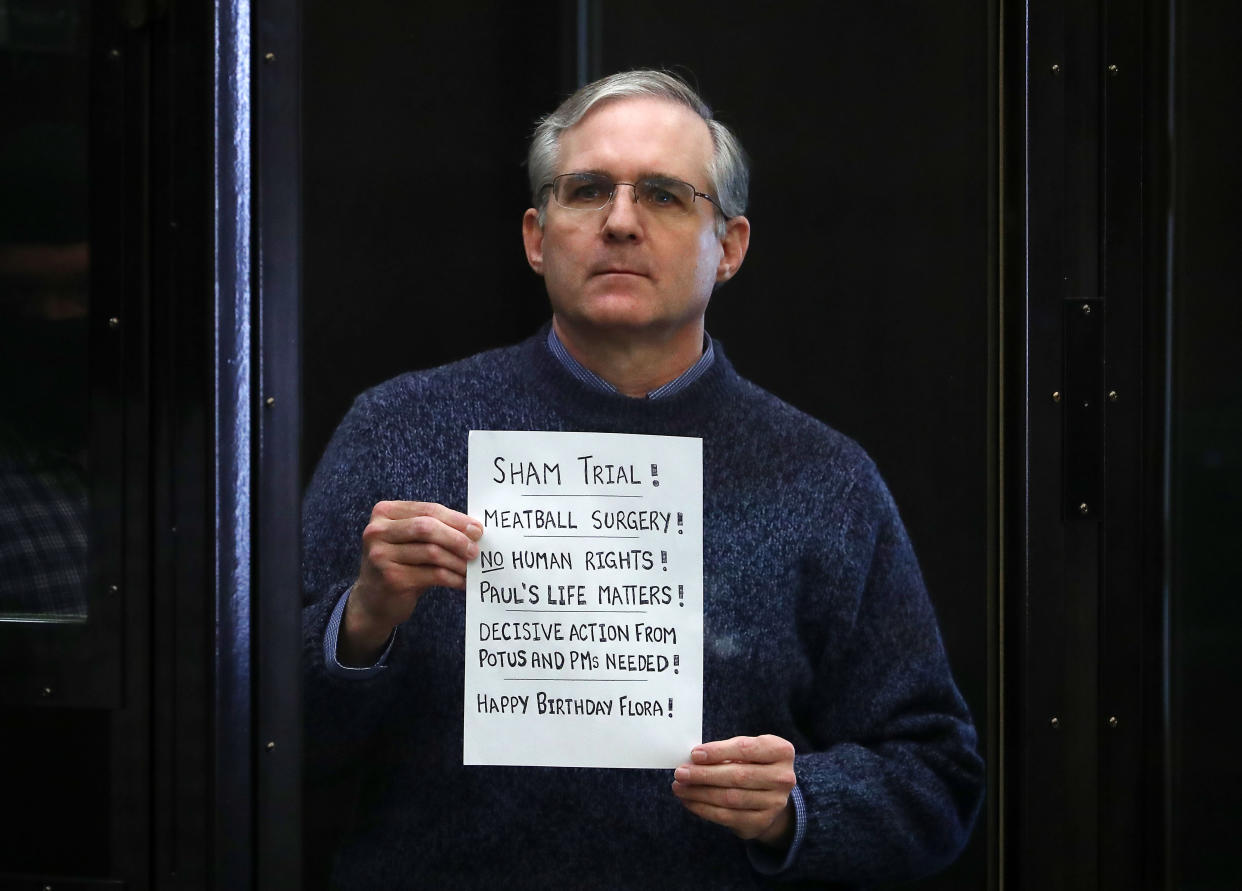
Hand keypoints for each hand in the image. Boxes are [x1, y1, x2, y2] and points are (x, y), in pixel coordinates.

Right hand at [340, 500, 482, 664]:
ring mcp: (381, 555)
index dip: (456, 519)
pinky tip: (462, 582)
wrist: (374, 601)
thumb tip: (473, 529)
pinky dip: (452, 578)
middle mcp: (377, 531)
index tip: (477, 530)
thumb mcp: (409, 541)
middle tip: (476, 549)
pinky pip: (432, 574)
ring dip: (457, 561)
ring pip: (432, 552)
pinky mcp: (391, 578)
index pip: (428, 509)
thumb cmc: (399, 564)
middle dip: (457, 538)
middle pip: (428, 527)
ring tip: (472, 568)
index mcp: (384, 513)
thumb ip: (433, 529)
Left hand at [671, 734, 796, 847]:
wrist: (770, 794)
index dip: (718, 752)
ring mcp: (775, 802)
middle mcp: (783, 778)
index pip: (746, 749)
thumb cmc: (752, 763)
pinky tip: (689, 801)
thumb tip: (694, 759)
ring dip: (700, 793)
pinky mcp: (762, 821)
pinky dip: (704, 809)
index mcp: (781, 751)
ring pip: (730, 798)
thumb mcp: (746, 750)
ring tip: (680, 787)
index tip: (694, 754)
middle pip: (737, 776)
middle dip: (704, 774)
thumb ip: (725, 751)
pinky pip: (727, 816)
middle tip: (680, 773)